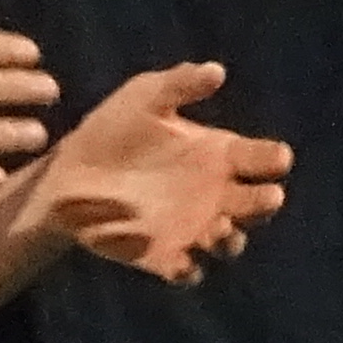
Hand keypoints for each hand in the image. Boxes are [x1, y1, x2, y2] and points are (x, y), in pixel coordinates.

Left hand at [37, 60, 290, 283]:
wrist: (68, 173)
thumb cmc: (111, 129)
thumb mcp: (144, 97)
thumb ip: (179, 84)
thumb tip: (217, 70)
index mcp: (217, 153)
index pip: (264, 159)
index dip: (275, 160)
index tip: (275, 159)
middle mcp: (214, 192)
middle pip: (260, 204)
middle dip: (265, 203)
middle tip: (261, 197)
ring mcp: (192, 226)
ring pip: (231, 243)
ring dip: (231, 240)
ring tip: (218, 229)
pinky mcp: (164, 254)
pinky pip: (188, 271)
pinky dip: (188, 271)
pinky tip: (179, 262)